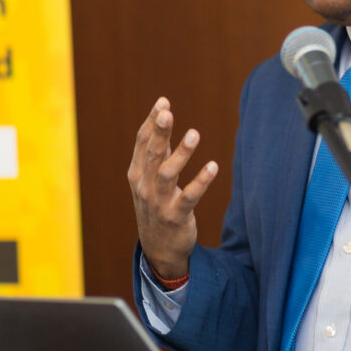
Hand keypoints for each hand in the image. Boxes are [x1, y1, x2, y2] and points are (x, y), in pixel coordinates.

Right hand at [128, 97, 218, 278]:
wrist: (159, 248)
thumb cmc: (156, 206)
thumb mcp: (150, 179)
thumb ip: (157, 152)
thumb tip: (163, 119)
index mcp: (137, 174)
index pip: (141, 143)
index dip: (151, 122)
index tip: (163, 102)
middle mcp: (144, 186)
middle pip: (152, 154)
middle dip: (159, 132)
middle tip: (167, 111)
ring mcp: (158, 203)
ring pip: (167, 174)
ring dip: (181, 154)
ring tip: (194, 133)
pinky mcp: (176, 217)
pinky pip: (189, 198)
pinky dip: (201, 182)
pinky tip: (213, 166)